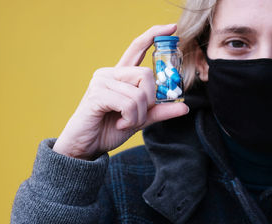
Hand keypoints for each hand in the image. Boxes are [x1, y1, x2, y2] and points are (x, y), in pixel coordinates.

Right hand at [53, 24, 188, 159]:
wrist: (86, 147)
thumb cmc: (109, 129)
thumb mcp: (140, 119)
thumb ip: (159, 111)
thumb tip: (184, 107)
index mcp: (120, 75)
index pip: (137, 48)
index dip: (153, 35)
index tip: (172, 28)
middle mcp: (110, 73)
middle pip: (146, 74)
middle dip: (149, 100)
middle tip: (137, 115)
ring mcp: (101, 82)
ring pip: (139, 93)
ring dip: (138, 115)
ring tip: (125, 122)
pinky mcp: (97, 95)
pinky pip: (128, 103)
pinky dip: (130, 118)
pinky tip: (119, 123)